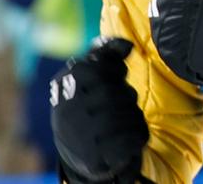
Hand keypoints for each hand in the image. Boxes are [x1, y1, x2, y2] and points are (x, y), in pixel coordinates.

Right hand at [50, 39, 149, 183]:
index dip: (116, 70)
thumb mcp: (85, 77)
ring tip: (125, 118)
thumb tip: (128, 45)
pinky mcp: (98, 156)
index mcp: (63, 86)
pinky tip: (131, 135)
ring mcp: (82, 135)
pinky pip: (134, 136)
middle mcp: (69, 110)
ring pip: (128, 113)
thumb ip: (104, 54)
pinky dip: (139, 133)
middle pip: (115, 92)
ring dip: (134, 113)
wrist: (74, 152)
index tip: (117, 76)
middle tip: (123, 100)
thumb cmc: (84, 104)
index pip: (99, 68)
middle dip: (126, 94)